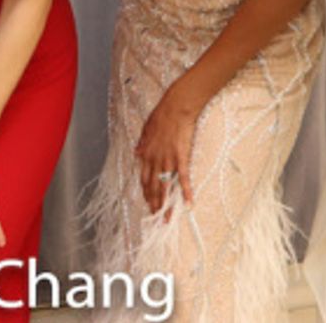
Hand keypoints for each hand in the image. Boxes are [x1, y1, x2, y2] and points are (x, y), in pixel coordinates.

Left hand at [135, 85, 197, 215]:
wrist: (176, 107)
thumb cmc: (162, 115)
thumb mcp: (146, 129)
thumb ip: (142, 143)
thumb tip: (136, 152)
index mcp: (146, 153)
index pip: (144, 179)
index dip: (146, 193)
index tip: (148, 203)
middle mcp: (155, 160)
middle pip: (153, 187)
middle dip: (154, 204)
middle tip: (156, 218)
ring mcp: (167, 160)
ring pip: (165, 187)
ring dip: (165, 205)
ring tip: (167, 219)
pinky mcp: (181, 158)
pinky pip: (183, 179)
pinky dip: (186, 193)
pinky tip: (188, 204)